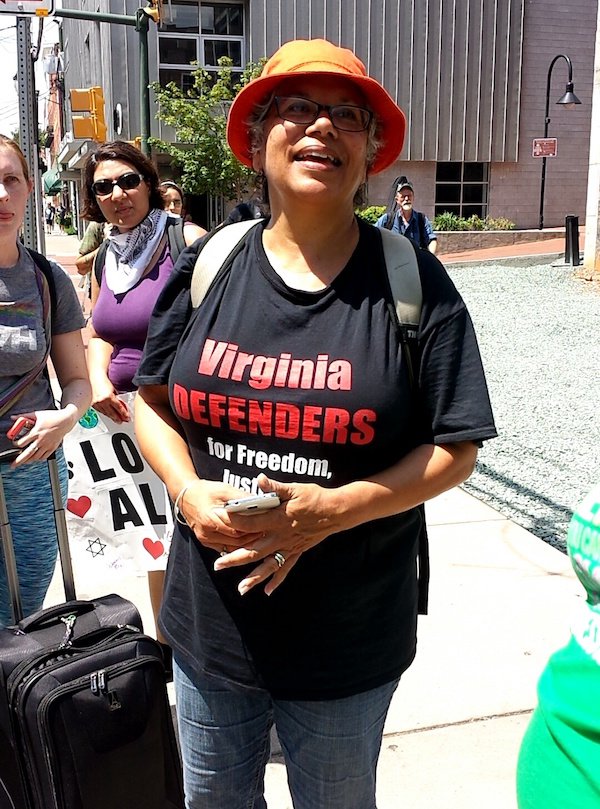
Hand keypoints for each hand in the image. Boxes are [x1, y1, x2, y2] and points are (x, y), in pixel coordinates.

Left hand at [11, 408, 75, 465]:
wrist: (65, 421)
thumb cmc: (52, 417)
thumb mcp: (36, 414)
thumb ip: (23, 416)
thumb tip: (12, 417)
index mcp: (36, 432)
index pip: (22, 442)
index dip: (16, 444)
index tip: (14, 443)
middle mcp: (41, 440)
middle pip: (28, 453)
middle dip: (19, 460)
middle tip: (13, 465)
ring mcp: (47, 445)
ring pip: (36, 456)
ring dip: (29, 460)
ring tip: (24, 462)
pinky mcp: (52, 447)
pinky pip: (44, 456)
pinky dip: (39, 459)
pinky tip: (36, 458)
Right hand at [91, 379, 129, 422]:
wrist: (95, 378)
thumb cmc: (105, 382)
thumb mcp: (114, 390)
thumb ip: (117, 399)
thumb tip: (121, 407)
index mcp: (109, 397)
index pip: (119, 408)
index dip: (124, 414)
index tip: (127, 418)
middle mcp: (102, 401)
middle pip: (112, 413)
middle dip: (118, 418)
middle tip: (122, 421)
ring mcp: (96, 403)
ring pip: (106, 413)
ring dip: (111, 417)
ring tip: (116, 420)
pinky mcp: (92, 404)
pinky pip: (100, 411)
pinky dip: (105, 413)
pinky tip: (109, 415)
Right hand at [179, 479, 265, 552]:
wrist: (186, 496)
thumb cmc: (204, 491)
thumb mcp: (224, 489)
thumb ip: (241, 497)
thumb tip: (258, 502)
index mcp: (211, 519)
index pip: (237, 528)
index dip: (252, 528)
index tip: (265, 524)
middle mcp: (207, 532)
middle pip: (236, 540)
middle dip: (252, 537)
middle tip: (266, 531)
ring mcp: (206, 539)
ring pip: (231, 546)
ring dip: (245, 543)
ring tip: (259, 535)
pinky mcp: (206, 542)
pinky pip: (225, 547)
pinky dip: (236, 544)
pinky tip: (246, 539)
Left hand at [213, 473, 346, 595]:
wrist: (336, 511)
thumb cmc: (315, 497)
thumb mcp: (294, 489)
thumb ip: (275, 487)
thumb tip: (260, 479)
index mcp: (278, 519)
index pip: (250, 522)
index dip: (233, 521)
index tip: (218, 520)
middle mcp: (281, 536)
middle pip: (254, 550)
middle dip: (234, 558)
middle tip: (217, 565)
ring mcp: (289, 546)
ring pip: (268, 565)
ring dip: (254, 577)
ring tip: (240, 588)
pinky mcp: (297, 551)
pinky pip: (286, 568)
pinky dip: (277, 580)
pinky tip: (267, 591)